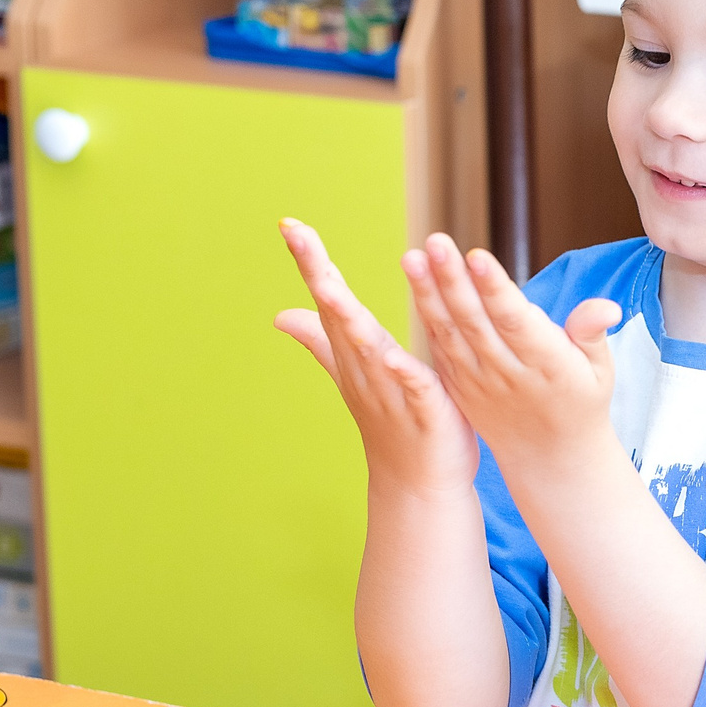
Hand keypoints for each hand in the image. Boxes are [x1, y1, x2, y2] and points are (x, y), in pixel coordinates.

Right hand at [275, 219, 478, 496]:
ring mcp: (391, 391)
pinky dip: (401, 373)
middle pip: (339, 316)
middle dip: (321, 277)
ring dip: (351, 320)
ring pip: (369, 349)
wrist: (418, 483)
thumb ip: (323, 341)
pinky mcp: (423, 412)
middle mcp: (366, 368)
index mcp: (357, 353)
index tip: (289, 223)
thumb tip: (281, 314)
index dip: (312, 264)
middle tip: (299, 237)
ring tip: (333, 290)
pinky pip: (412, 388)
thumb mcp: (356, 374)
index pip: (329, 301)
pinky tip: (392, 357)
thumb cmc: (392, 423)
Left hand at [403, 234, 619, 474]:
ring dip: (428, 294)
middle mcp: (508, 373)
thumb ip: (592, 334)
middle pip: (475, 322)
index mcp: (547, 366)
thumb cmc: (581, 402)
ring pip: (450, 332)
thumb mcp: (600, 371)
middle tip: (436, 243)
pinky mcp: (461, 386)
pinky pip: (441, 348)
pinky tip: (417, 283)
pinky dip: (427, 316)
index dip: (495, 290)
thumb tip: (605, 307)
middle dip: (453, 281)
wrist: (551, 456)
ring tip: (413, 257)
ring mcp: (479, 381)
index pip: (516, 322)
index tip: (476, 257)